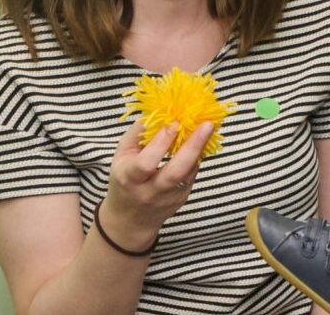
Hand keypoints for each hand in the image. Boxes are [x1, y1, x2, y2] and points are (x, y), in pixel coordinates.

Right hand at [98, 118, 212, 248]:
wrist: (130, 220)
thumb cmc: (124, 180)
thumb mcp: (122, 156)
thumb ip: (138, 133)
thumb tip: (159, 110)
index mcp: (129, 179)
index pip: (146, 163)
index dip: (161, 142)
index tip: (175, 121)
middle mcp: (150, 191)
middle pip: (175, 172)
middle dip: (193, 146)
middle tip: (207, 124)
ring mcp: (169, 198)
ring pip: (190, 172)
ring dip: (200, 148)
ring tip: (208, 127)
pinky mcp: (183, 198)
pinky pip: (193, 174)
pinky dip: (197, 156)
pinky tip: (201, 141)